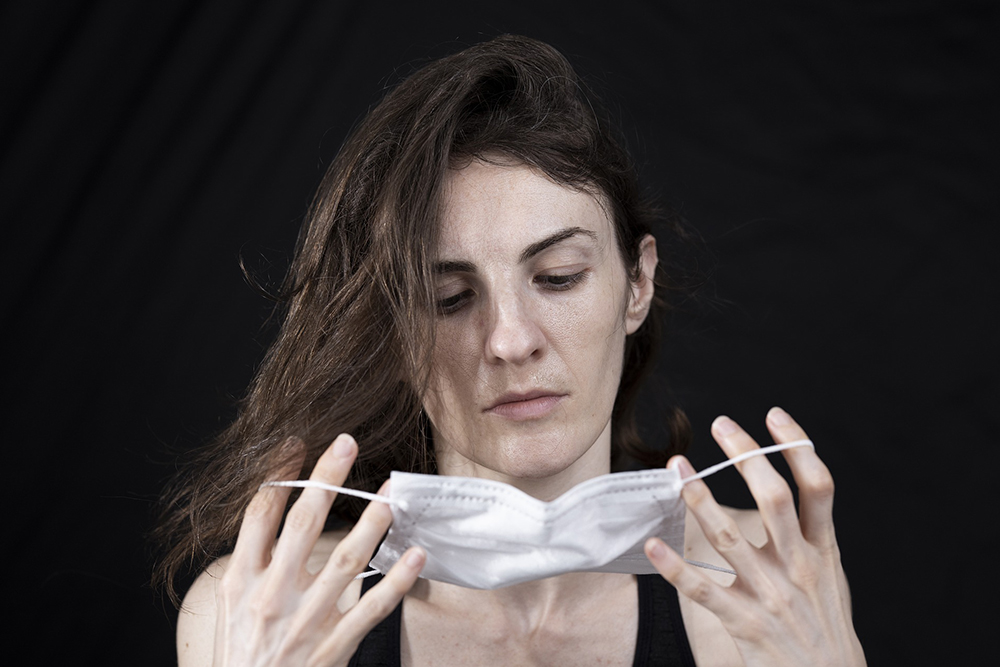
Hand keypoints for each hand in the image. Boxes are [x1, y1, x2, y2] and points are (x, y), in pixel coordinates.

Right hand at [213, 434, 424, 666]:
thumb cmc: (240, 653)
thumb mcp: (230, 605)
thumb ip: (252, 561)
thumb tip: (276, 508)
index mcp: (240, 581)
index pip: (259, 515)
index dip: (279, 474)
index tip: (298, 443)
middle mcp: (271, 596)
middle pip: (302, 525)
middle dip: (326, 480)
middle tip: (347, 443)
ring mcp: (305, 622)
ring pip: (345, 561)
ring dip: (371, 523)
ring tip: (390, 494)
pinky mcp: (333, 648)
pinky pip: (372, 608)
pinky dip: (397, 581)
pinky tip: (414, 554)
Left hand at [645, 407, 865, 666]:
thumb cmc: (826, 629)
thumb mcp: (831, 579)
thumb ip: (811, 537)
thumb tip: (795, 492)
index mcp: (823, 551)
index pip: (818, 487)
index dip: (798, 447)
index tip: (774, 415)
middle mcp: (799, 567)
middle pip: (774, 499)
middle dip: (748, 456)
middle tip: (722, 424)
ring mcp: (771, 596)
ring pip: (729, 537)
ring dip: (699, 499)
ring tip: (677, 468)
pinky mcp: (746, 624)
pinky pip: (704, 590)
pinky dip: (676, 568)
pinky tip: (654, 546)